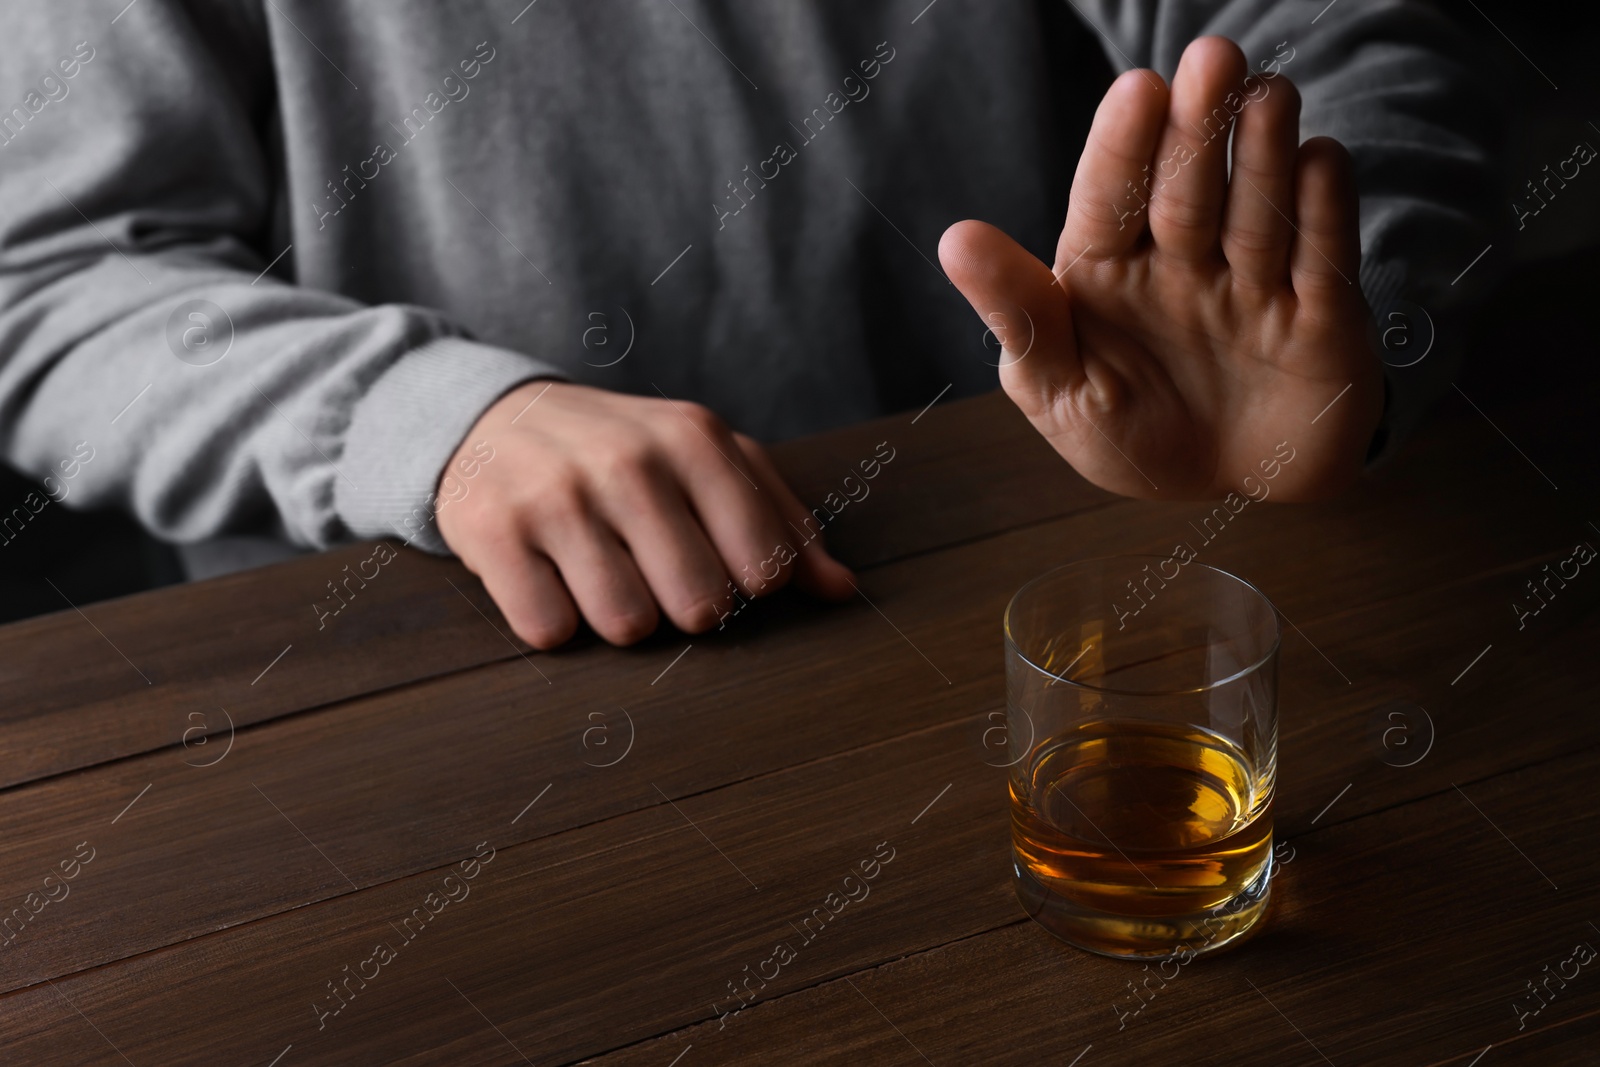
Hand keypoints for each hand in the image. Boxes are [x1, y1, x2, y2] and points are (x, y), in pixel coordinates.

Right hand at [436, 381, 855, 647]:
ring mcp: (557, 495)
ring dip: (615, 617)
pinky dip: (553, 620)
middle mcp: (629, 461)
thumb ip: (782, 522)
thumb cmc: (623, 452)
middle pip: (700, 606)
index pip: (765, 566)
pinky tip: (547, 576)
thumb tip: (842, 590)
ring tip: (598, 573)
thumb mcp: (708, 462)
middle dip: (680, 606)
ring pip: (626, 625)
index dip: (743, 584)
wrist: (493, 417)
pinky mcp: (493, 530)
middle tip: (650, 572)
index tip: (716, 563)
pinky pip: (550, 629)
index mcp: (694, 439)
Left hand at [939, 36, 1381, 501]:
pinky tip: (1321, 159)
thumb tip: (954, 239)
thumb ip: (1019, 317)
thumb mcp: (1059, 391)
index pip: (1109, 201)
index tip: (1137, 91)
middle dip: (1199, 128)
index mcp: (1107, 271)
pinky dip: (1325, 211)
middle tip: (1211, 58)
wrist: (1226, 492)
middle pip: (1189, 191)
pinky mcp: (1322, 315)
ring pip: (1258, 211)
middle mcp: (1183, 263)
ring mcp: (1255, 284)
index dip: (1123, 148)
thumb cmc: (1129, 436)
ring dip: (1263, 154)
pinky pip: (1324, 257)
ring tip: (1267, 95)